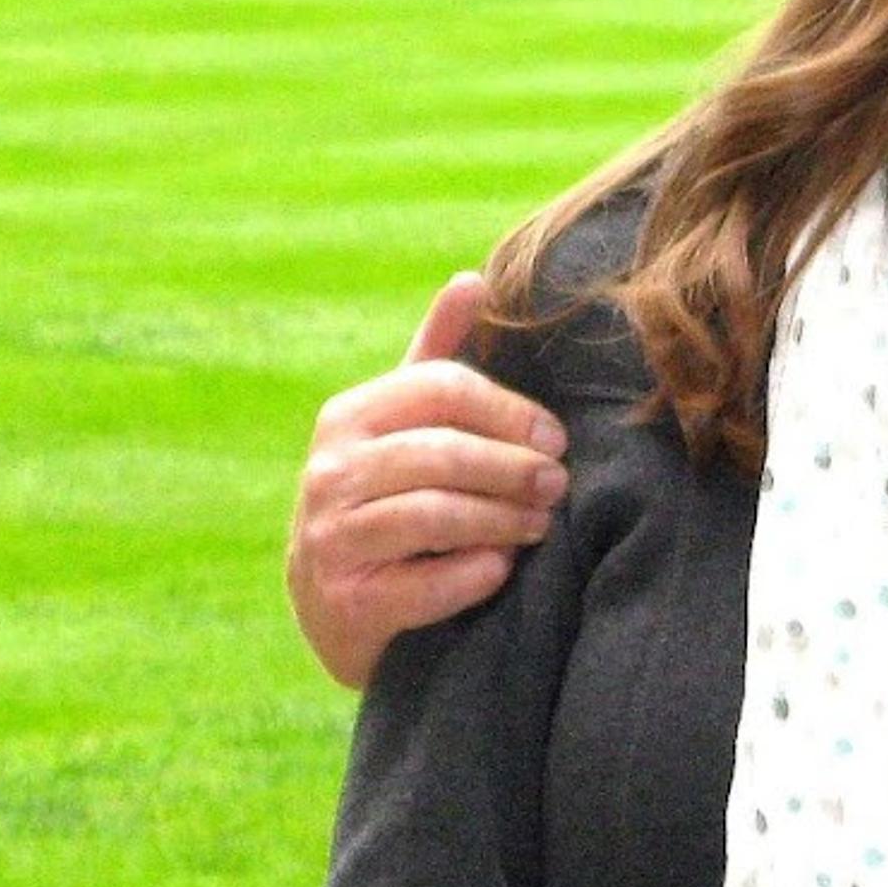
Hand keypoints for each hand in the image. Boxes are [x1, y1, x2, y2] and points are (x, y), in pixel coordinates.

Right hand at [286, 273, 569, 690]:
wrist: (336, 607)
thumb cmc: (388, 496)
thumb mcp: (404, 424)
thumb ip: (436, 355)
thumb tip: (473, 279)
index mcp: (348, 416)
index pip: (441, 389)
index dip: (509, 411)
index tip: (555, 437)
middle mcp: (329, 472)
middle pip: (443, 452)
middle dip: (514, 468)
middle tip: (558, 484)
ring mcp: (330, 537)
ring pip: (436, 514)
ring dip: (504, 520)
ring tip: (540, 524)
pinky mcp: (345, 601)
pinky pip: (426, 582)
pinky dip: (475, 574)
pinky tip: (501, 568)